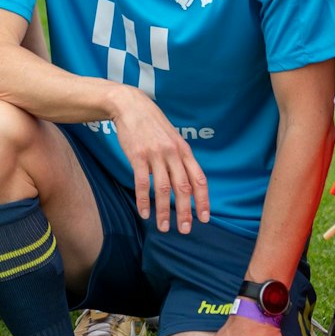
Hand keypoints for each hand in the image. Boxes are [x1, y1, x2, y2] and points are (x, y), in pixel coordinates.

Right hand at [109, 85, 209, 231]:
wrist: (130, 106)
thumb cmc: (152, 123)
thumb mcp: (172, 137)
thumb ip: (179, 158)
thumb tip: (185, 180)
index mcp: (184, 150)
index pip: (199, 179)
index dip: (203, 200)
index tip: (204, 218)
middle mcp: (173, 153)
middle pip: (183, 187)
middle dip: (185, 211)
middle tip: (185, 229)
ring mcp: (155, 154)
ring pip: (163, 189)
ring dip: (164, 211)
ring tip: (163, 227)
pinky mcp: (137, 156)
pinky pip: (141, 183)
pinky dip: (143, 200)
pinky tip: (144, 213)